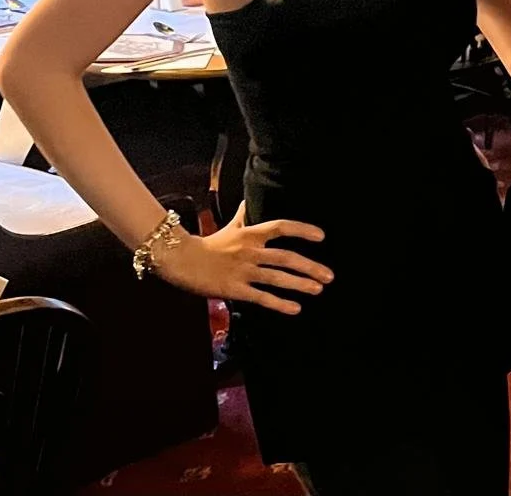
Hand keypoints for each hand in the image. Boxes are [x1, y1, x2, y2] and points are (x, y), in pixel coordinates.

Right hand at [153, 204, 333, 314]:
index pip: (281, 227)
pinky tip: (295, 308)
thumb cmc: (208, 244)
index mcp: (251, 234)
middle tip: (329, 276)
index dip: (303, 230)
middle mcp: (251, 251)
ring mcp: (243, 271)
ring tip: (318, 289)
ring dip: (300, 284)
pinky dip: (279, 303)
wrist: (181, 260)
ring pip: (277, 278)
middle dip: (310, 266)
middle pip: (286, 257)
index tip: (321, 236)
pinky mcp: (234, 289)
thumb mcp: (229, 228)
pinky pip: (261, 297)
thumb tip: (246, 201)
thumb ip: (242, 217)